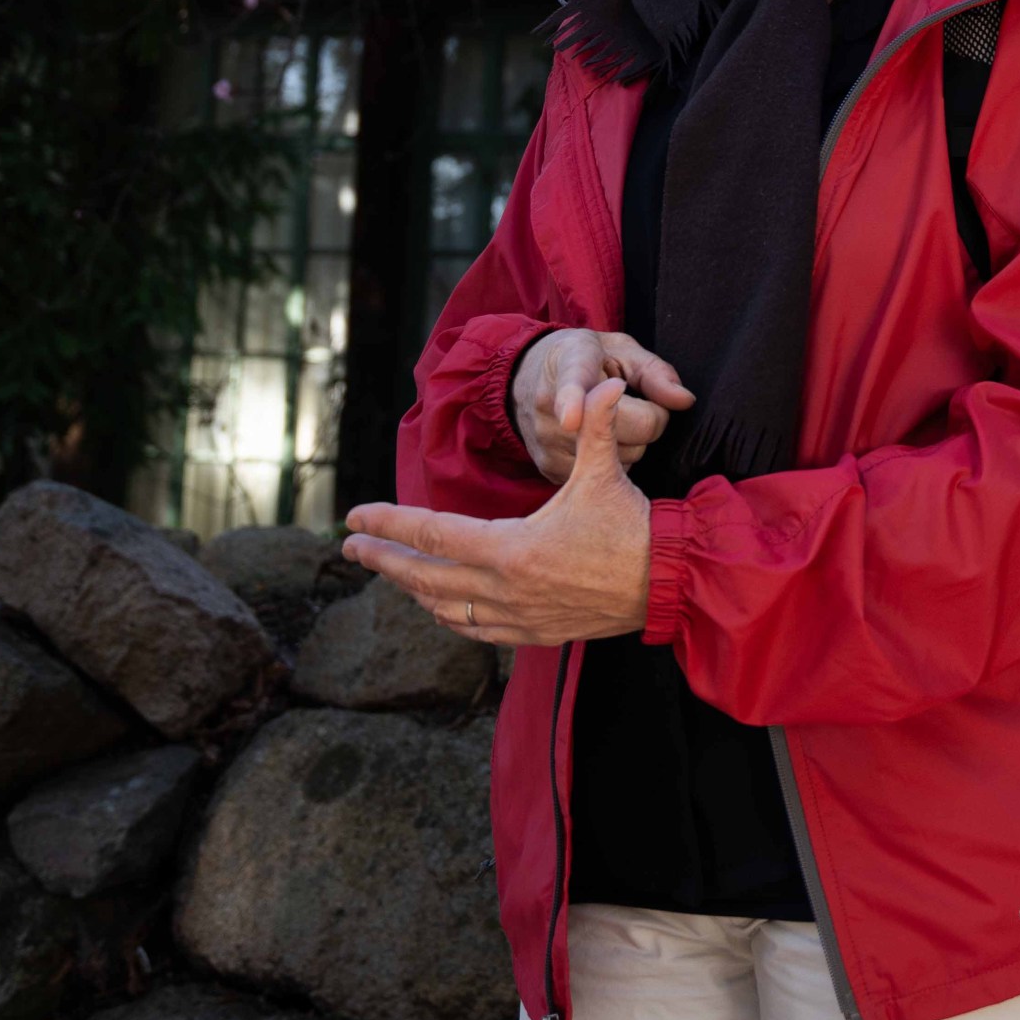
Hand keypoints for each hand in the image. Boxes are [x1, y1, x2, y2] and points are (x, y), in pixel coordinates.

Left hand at [345, 372, 657, 647]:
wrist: (668, 583)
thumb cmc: (632, 527)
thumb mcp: (604, 474)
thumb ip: (594, 428)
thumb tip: (600, 385)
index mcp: (511, 548)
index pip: (433, 533)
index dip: (389, 524)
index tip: (353, 519)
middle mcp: (505, 587)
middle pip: (424, 576)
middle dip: (383, 560)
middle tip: (351, 548)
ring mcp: (516, 616)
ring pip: (443, 607)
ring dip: (412, 589)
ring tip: (391, 571)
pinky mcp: (532, 633)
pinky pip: (474, 629)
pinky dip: (448, 616)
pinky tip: (437, 607)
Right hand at [511, 328, 691, 483]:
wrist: (527, 375)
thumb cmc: (588, 359)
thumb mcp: (622, 350)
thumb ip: (655, 373)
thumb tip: (684, 401)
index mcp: (569, 364)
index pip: (573, 385)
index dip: (574, 402)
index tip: (572, 419)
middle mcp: (549, 405)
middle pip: (624, 431)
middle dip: (647, 419)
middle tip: (636, 403)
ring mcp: (545, 440)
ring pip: (619, 460)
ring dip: (629, 442)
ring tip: (612, 419)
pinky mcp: (547, 467)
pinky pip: (602, 476)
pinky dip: (611, 462)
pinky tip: (597, 439)